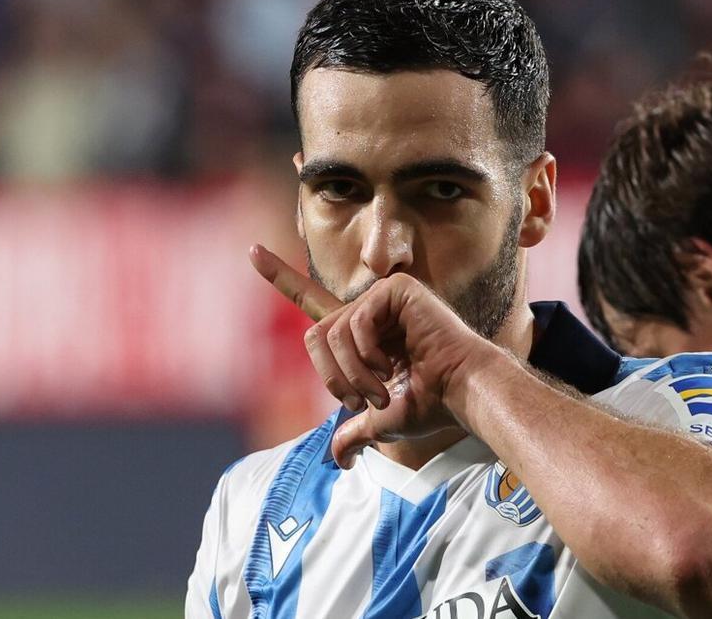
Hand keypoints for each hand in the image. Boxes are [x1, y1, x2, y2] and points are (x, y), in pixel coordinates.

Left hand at [249, 245, 493, 467]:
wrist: (461, 395)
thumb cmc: (431, 406)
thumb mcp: (380, 423)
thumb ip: (354, 433)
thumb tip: (339, 460)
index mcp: (363, 334)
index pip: (312, 301)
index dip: (279, 276)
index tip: (250, 250)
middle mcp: (369, 310)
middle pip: (314, 336)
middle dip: (331, 378)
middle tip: (362, 401)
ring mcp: (383, 297)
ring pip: (332, 333)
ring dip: (351, 374)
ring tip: (381, 390)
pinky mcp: (397, 290)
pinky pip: (355, 321)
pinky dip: (366, 353)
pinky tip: (391, 365)